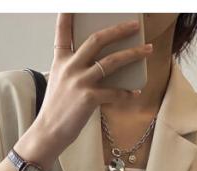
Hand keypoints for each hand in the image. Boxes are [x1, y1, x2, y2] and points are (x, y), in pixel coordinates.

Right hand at [36, 13, 153, 150]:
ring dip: (133, 54)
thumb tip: (102, 63)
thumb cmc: (57, 109)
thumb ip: (75, 68)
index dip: (68, 15)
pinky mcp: (89, 98)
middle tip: (135, 26)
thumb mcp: (60, 82)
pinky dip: (127, 93)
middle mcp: (70, 67)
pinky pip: (115, 92)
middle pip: (97, 40)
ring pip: (112, 61)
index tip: (73, 4)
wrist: (49, 132)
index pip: (63, 32)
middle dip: (119, 30)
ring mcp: (80, 81)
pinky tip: (135, 93)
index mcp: (61, 61)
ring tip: (147, 50)